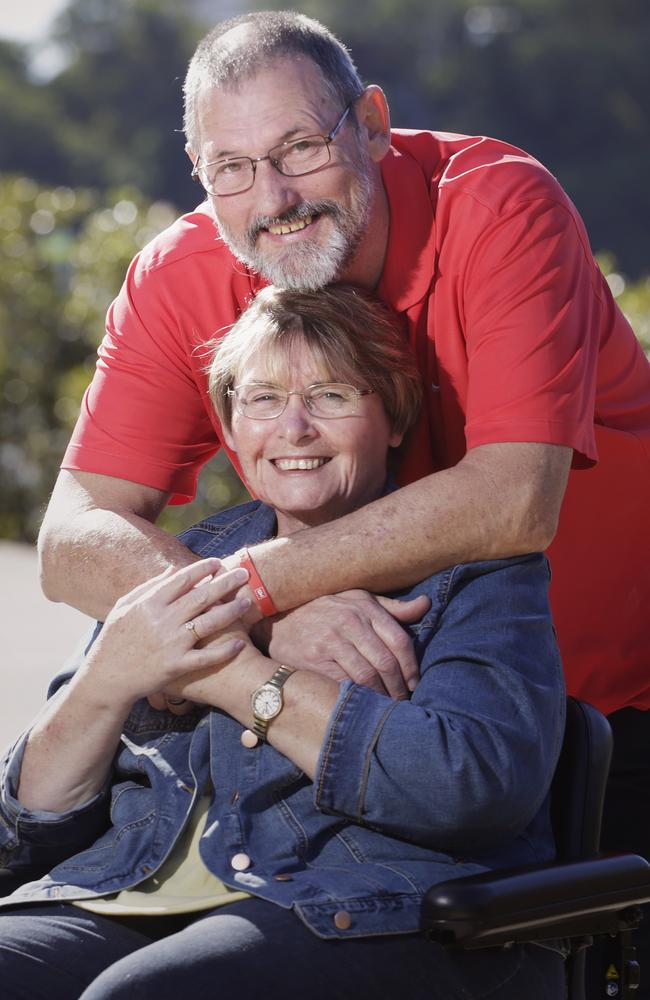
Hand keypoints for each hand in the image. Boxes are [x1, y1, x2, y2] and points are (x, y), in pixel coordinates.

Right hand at [86, 558, 251, 709]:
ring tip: (248, 601)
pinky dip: (224, 651)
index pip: (182, 580)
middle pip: (201, 596)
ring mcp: (171, 644)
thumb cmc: (115, 640)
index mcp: (150, 604)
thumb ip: (149, 587)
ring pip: (208, 623)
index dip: (203, 569)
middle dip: (225, 583)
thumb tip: (173, 569)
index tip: (218, 562)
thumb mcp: (125, 607)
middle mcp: (163, 621)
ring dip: (231, 611)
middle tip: (244, 573)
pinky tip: (239, 644)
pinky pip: (205, 657)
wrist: (106, 678)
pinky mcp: (176, 666)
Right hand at [258, 590, 429, 698]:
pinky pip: (344, 683)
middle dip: (399, 687)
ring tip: (386, 706)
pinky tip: (363, 704)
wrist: (278, 622)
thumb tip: (426, 605)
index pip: (399, 641)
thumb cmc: (326, 612)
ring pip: (367, 676)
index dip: (411, 668)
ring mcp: (331, 640)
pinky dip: (358, 696)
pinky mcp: (315, 659)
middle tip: (402, 701)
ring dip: (381, 696)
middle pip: (386, 662)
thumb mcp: (357, 602)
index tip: (414, 684)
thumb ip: (392, 608)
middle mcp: (349, 621)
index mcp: (365, 608)